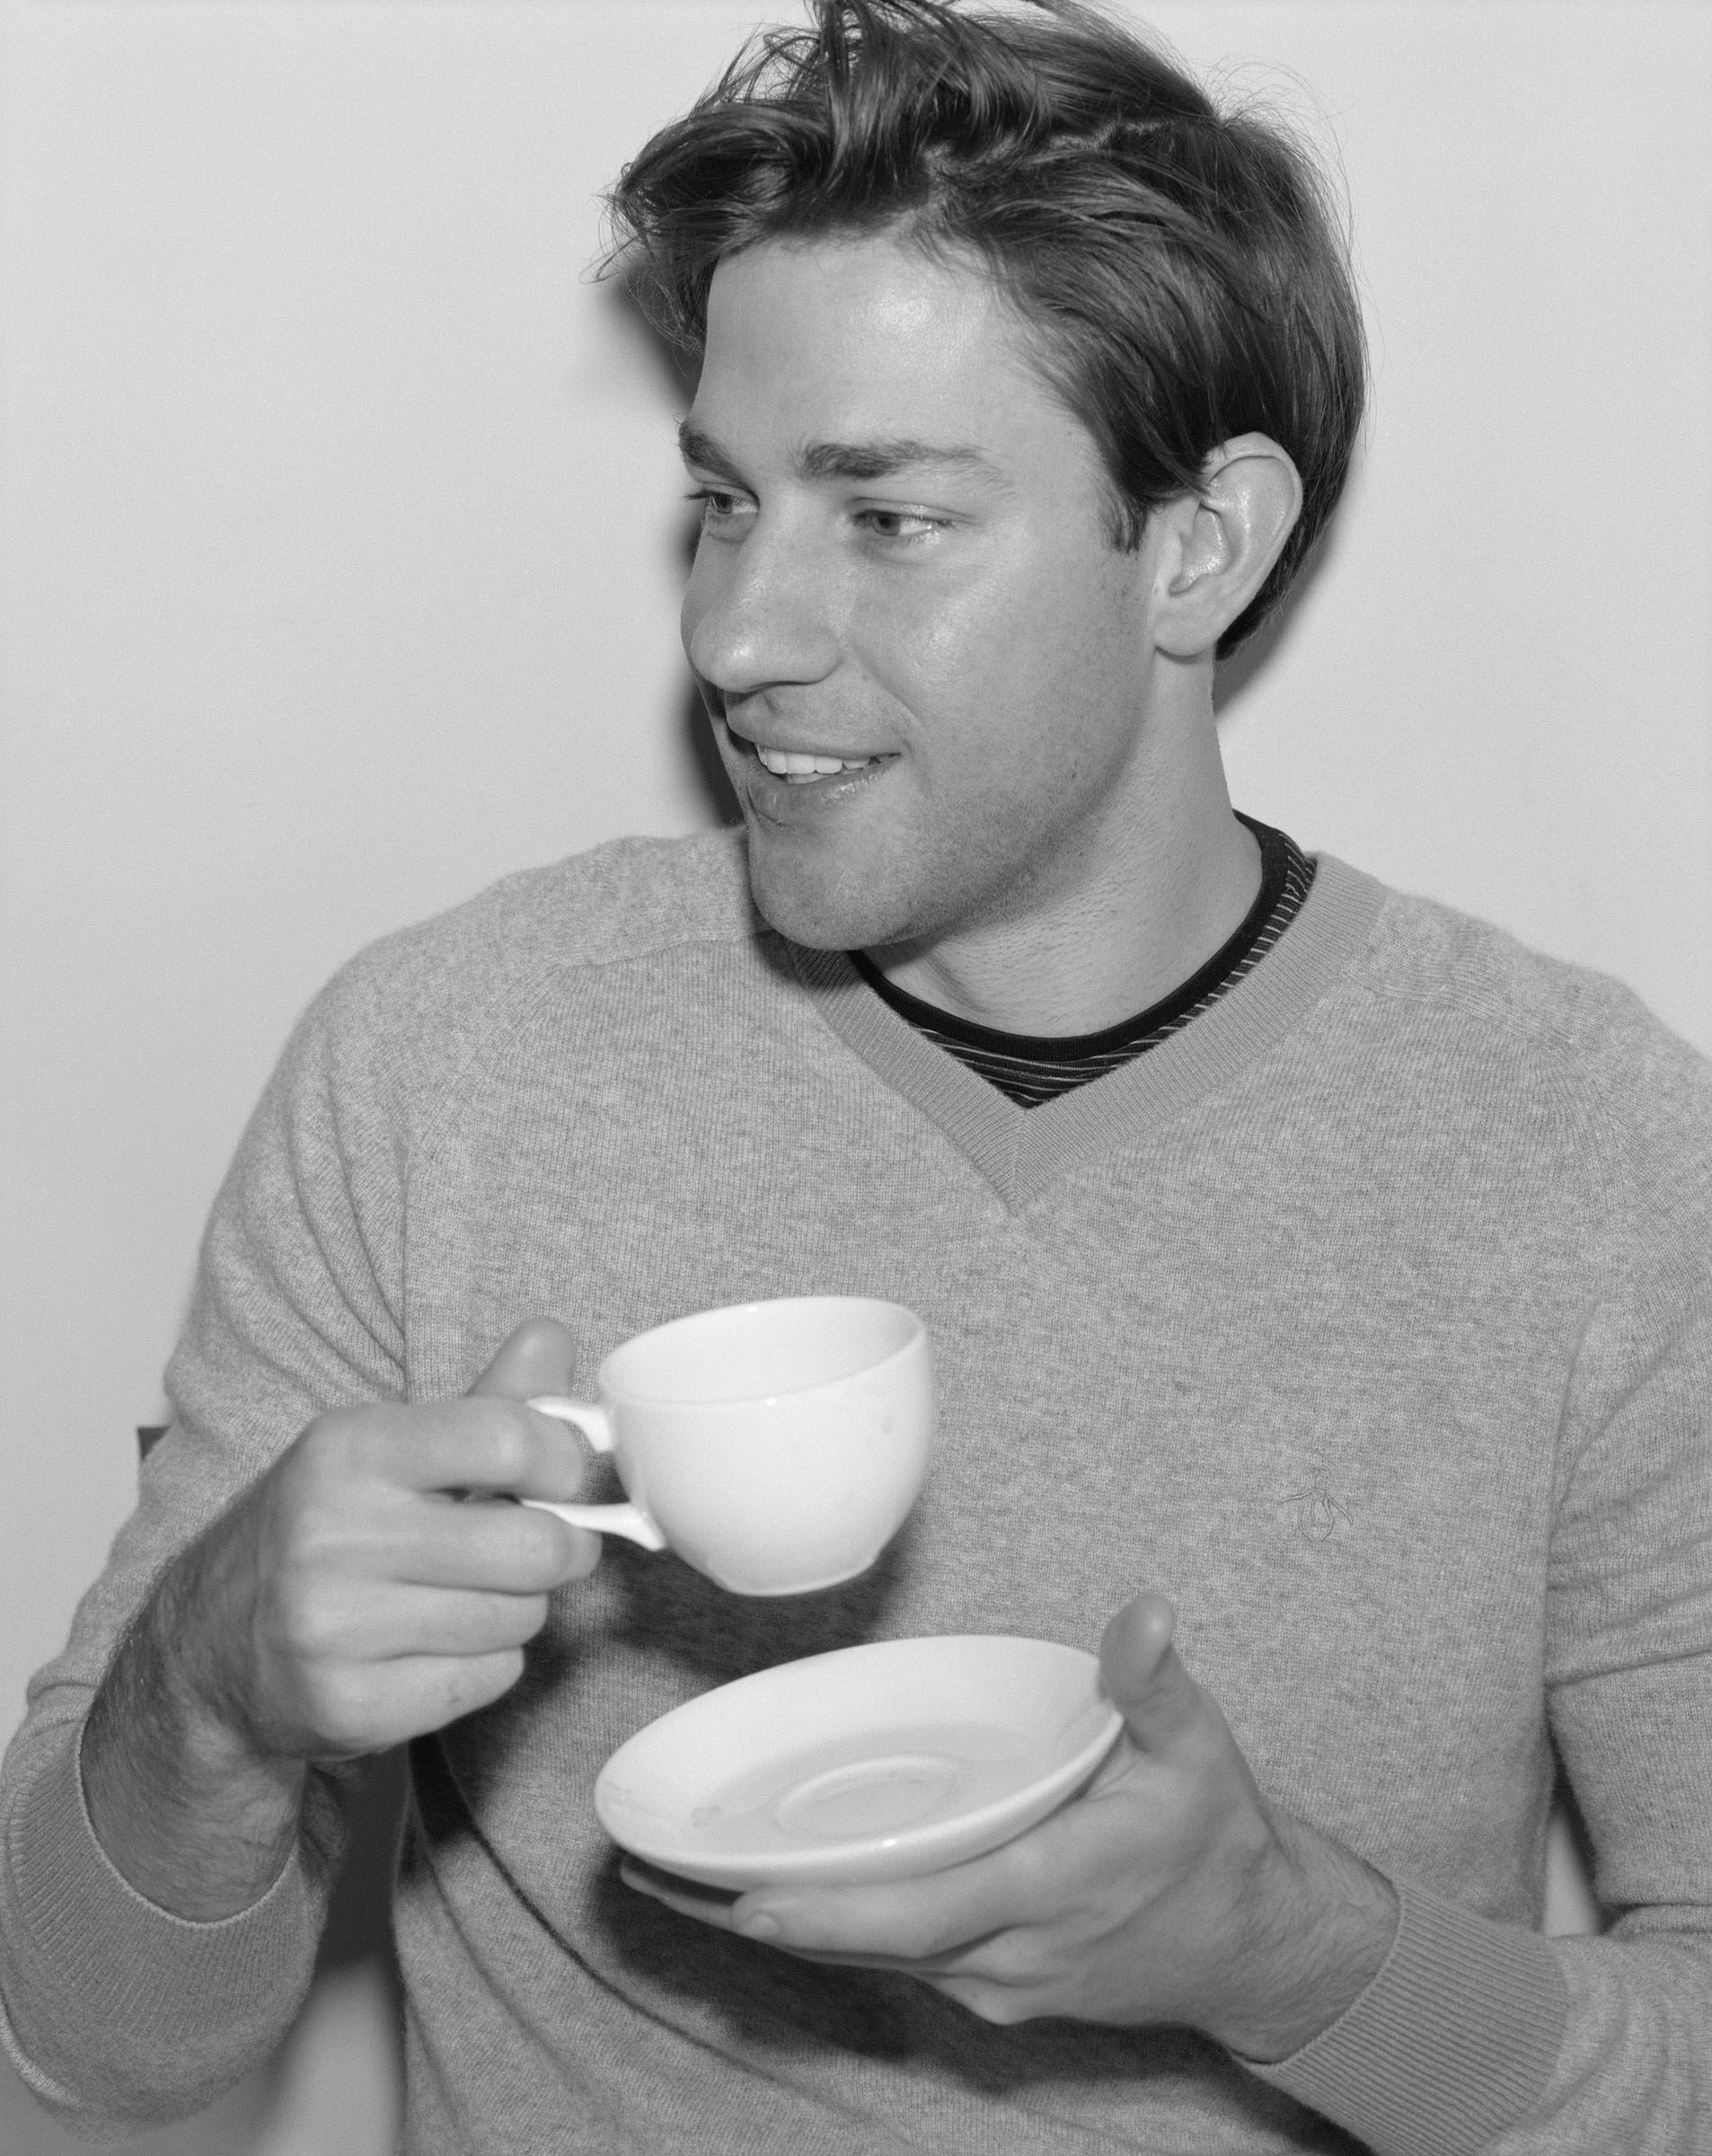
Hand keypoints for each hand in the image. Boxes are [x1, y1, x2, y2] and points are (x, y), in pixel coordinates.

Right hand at [83, 1320, 599, 1915]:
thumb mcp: (388, 1448)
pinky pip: (491, 1679)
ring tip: (469, 1595)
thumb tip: (553, 1337)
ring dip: (518, 1608)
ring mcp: (335, 1630)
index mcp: (347, 1450)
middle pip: (534, 1545)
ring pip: (519, 1617)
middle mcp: (333, 1536)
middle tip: (541, 1546)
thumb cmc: (324, 1530)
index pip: (507, 1438)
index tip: (565, 1476)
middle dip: (559, 1549)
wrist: (208, 1649)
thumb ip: (483, 1401)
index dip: (564, 1460)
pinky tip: (436, 1647)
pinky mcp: (351, 1707)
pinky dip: (486, 1666)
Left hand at [623, 1594, 1398, 2059]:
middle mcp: (1014, 1951)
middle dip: (766, 1920)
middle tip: (664, 1884)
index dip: (834, 1915)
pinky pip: (898, 1968)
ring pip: (874, 1964)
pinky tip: (770, 1909)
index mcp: (1053, 1887)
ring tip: (683, 1891)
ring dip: (784, 1931)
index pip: (926, 1911)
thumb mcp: (1200, 1753)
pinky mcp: (994, 1991)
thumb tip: (1142, 1615)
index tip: (750, 1904)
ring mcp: (1001, 1983)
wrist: (1260, 1950)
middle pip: (871, 1947)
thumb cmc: (1219, 1844)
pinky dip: (833, 1938)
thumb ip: (1155, 1685)